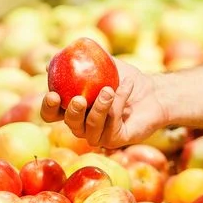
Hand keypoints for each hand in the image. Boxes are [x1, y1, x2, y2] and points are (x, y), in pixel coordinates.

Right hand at [40, 59, 167, 148]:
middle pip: (69, 125)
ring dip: (99, 107)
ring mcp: (99, 135)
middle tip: (80, 99)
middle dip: (72, 112)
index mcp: (74, 109)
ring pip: (91, 127)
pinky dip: (118, 103)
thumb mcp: (103, 65)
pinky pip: (112, 125)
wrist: (154, 91)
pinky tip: (126, 87)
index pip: (52, 114)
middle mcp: (84, 125)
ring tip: (108, 90)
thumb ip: (79, 62)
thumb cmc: (125, 79)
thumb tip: (48, 65)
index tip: (53, 95)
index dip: (48, 108)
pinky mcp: (116, 140)